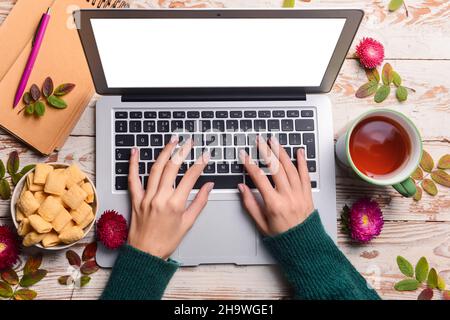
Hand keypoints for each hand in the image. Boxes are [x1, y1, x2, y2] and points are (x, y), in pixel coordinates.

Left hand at [127, 137, 213, 259]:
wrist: (145, 253)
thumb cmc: (166, 241)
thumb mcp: (188, 223)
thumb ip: (200, 202)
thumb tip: (209, 186)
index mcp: (175, 204)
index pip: (190, 177)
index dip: (199, 164)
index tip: (205, 155)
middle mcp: (160, 198)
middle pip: (172, 168)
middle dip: (182, 151)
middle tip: (189, 141)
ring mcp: (146, 197)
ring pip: (155, 169)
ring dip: (164, 152)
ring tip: (172, 141)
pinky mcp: (135, 199)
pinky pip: (132, 179)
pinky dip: (133, 164)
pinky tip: (135, 151)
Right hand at [238, 136, 314, 235]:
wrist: (303, 243)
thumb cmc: (281, 235)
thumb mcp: (260, 223)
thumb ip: (250, 203)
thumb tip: (241, 188)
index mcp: (274, 204)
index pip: (259, 178)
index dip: (250, 165)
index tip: (245, 156)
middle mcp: (288, 196)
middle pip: (276, 168)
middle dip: (266, 152)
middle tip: (260, 141)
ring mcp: (299, 194)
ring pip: (290, 168)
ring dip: (282, 152)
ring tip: (275, 141)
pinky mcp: (308, 193)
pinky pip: (305, 174)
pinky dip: (303, 162)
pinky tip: (299, 151)